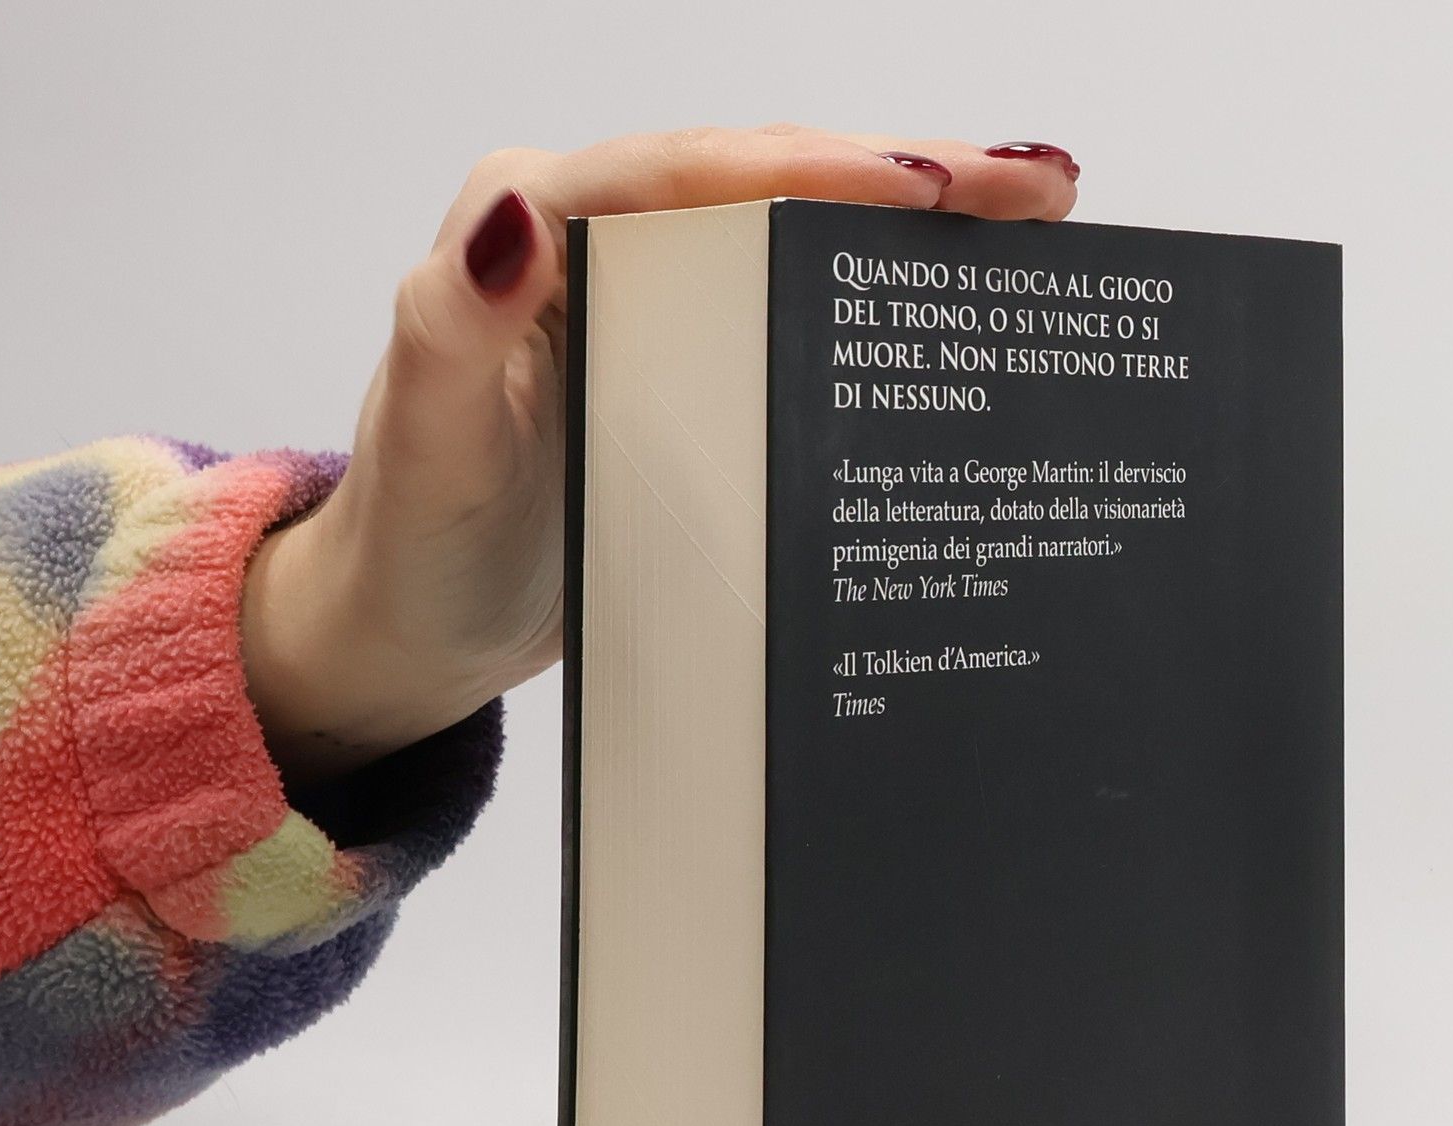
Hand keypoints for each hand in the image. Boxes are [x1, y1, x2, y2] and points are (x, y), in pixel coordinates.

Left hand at [239, 125, 1080, 784]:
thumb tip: (514, 220)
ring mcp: (649, 300)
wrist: (414, 627)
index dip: (818, 172)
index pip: (693, 173)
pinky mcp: (685, 361)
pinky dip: (875, 296)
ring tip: (1036, 219)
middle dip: (910, 173)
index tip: (933, 189)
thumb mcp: (428, 442)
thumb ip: (452, 327)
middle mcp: (598, 240)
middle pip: (769, 181)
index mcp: (534, 225)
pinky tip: (954, 301)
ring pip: (797, 235)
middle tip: (1038, 186)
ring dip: (916, 223)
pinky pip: (791, 306)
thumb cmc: (415, 542)